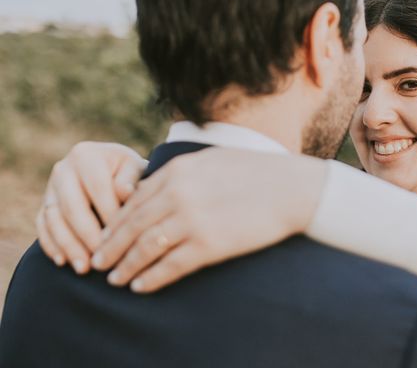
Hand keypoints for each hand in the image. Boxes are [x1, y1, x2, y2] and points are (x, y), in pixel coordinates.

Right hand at [36, 142, 146, 273]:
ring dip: (68, 245)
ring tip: (83, 268)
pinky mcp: (45, 203)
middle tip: (101, 259)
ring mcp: (50, 187)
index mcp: (87, 155)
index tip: (121, 238)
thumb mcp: (136, 169)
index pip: (97, 188)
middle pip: (71, 206)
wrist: (113, 171)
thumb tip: (125, 192)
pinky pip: (42, 225)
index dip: (108, 214)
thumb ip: (131, 179)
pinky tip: (63, 262)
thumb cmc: (130, 173)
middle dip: (86, 236)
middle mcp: (63, 168)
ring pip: (54, 218)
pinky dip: (51, 244)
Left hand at [91, 148, 325, 292]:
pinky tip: (141, 286)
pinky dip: (151, 278)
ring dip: (126, 266)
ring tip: (115, 279)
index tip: (105, 236)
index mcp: (177, 170)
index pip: (134, 201)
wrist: (291, 188)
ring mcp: (192, 220)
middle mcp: (178, 194)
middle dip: (111, 247)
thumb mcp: (211, 160)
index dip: (115, 222)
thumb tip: (155, 188)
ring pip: (145, 248)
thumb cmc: (256, 171)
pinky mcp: (209, 245)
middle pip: (132, 226)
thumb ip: (180, 172)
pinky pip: (170, 265)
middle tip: (97, 262)